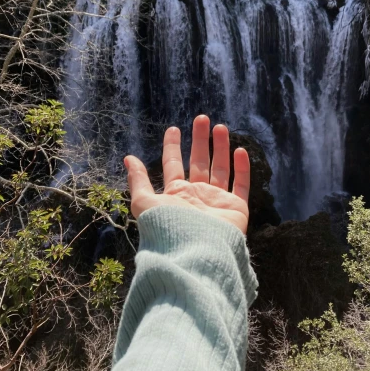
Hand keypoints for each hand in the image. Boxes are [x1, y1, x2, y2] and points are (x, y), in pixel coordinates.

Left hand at [124, 114, 249, 233]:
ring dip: (220, 147)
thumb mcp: (145, 202)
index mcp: (176, 194)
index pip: (174, 164)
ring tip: (220, 127)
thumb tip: (128, 158)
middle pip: (199, 161)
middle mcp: (196, 195)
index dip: (172, 147)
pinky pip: (240, 185)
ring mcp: (216, 201)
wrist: (196, 251)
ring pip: (220, 168)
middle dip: (200, 139)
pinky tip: (240, 151)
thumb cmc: (168, 227)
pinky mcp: (235, 208)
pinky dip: (241, 168)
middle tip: (202, 118)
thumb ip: (138, 180)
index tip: (173, 129)